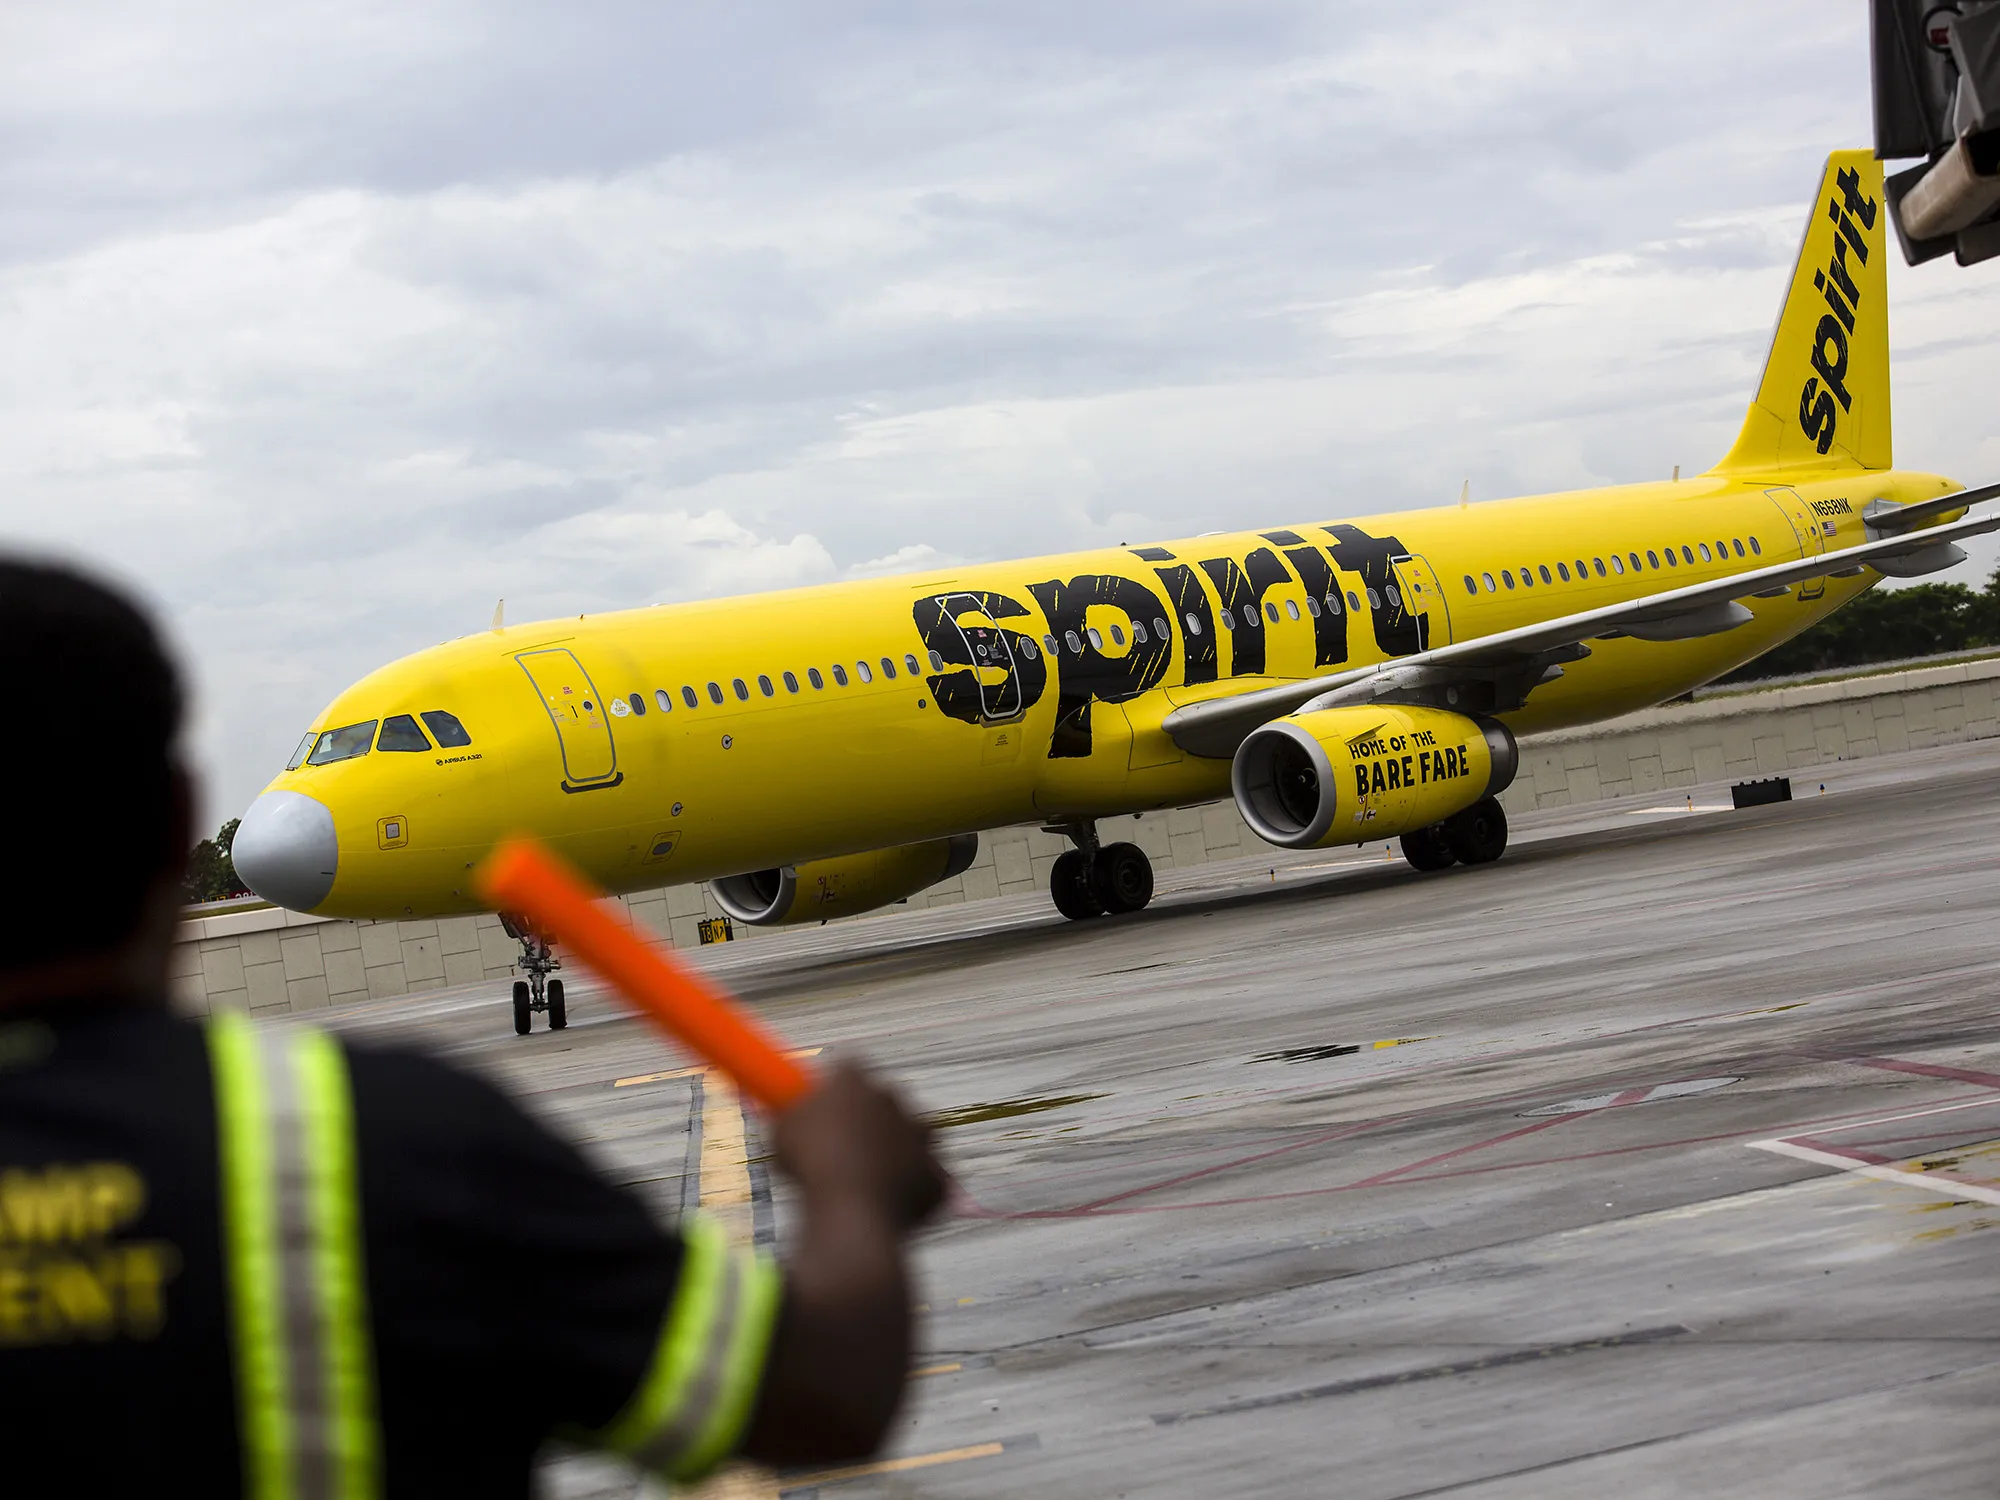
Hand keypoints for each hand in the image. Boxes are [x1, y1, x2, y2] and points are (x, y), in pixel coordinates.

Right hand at [771, 1061, 946, 1230]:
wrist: (851, 1210)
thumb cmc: (812, 1167)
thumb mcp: (782, 1131)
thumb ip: (793, 1113)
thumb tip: (791, 1110)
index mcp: (854, 1080)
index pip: (848, 1070)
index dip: (834, 1090)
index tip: (823, 1108)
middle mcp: (894, 1098)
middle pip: (883, 1101)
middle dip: (868, 1120)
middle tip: (843, 1148)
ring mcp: (921, 1135)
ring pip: (910, 1136)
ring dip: (894, 1151)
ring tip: (865, 1180)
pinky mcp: (935, 1173)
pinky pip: (924, 1178)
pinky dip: (910, 1188)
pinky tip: (885, 1204)